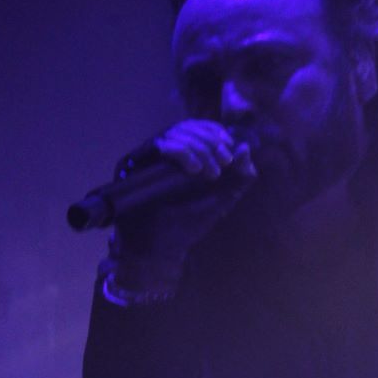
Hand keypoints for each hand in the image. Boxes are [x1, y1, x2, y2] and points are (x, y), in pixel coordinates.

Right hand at [111, 120, 255, 283]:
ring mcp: (145, 158)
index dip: (214, 132)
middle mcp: (160, 154)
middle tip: (224, 161)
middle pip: (186, 127)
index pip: (196, 129)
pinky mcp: (132, 163)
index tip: (229, 146)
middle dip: (210, 142)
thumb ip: (238, 179)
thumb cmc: (187, 227)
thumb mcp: (221, 201)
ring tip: (211, 172)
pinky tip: (195, 169)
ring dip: (199, 148)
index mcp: (180, 157)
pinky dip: (181, 152)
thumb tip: (245, 148)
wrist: (160, 250)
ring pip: (174, 133)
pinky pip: (160, 146)